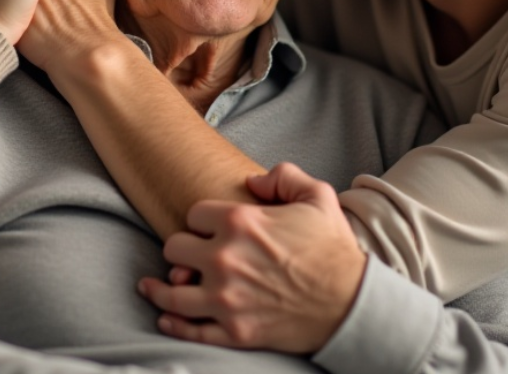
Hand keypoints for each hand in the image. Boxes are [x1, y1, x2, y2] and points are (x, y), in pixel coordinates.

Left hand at [137, 162, 366, 353]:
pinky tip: (165, 317)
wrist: (353, 303)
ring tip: (154, 286)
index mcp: (240, 222)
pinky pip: (189, 329)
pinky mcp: (233, 331)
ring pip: (170, 293)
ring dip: (160, 288)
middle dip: (183, 249)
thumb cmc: (333, 249)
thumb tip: (252, 181)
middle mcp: (225, 259)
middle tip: (191, 255)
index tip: (209, 228)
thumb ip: (282, 176)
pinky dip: (172, 323)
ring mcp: (226, 298)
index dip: (202, 220)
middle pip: (175, 249)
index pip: (194, 215)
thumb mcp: (317, 196)